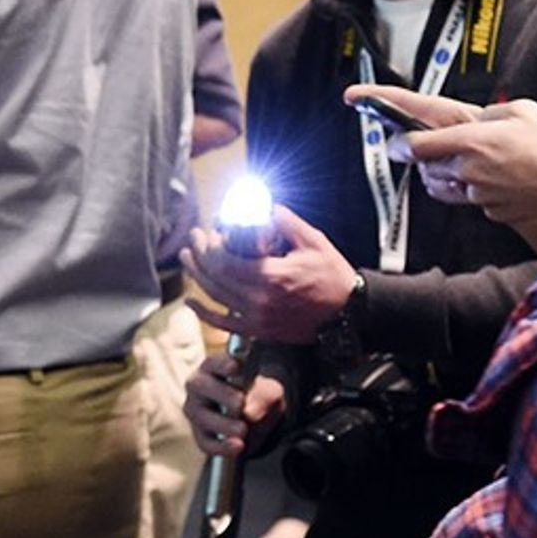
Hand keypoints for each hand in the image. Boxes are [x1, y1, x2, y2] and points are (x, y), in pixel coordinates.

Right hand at [182, 347, 285, 458]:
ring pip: (202, 417)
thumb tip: (249, 413)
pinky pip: (206, 442)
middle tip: (239, 403)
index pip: (214, 363)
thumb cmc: (257, 395)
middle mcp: (199, 387)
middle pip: (201, 387)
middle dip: (222, 395)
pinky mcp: (200, 434)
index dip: (223, 364)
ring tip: (243, 430)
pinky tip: (237, 446)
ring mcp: (195, 411)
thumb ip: (262, 397)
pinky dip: (222, 446)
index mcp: (213, 368)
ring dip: (223, 424)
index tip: (235, 367)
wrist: (258, 418)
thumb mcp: (269, 392)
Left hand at [183, 205, 356, 345]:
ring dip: (197, 277)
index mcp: (271, 276)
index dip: (210, 246)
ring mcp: (257, 318)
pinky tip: (191, 301)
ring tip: (188, 260)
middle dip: (199, 256)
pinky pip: (224, 324)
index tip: (208, 232)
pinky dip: (204, 313)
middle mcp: (259, 300)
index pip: (225, 261)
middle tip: (193, 240)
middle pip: (215, 277)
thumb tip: (266, 206)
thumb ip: (286, 222)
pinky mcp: (259, 331)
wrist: (349, 313)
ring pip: (215, 297)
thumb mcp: (313, 241)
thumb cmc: (332, 277)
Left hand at [348, 84, 536, 255]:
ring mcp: (479, 195)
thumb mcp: (523, 111)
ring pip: (442, 184)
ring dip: (444, 172)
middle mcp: (469, 171)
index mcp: (472, 142)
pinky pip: (469, 197)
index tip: (382, 131)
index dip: (395, 137)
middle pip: (425, 166)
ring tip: (467, 158)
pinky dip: (473, 186)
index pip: (417, 143)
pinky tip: (498, 176)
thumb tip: (472, 122)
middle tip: (430, 144)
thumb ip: (488, 115)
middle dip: (423, 155)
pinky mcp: (491, 211)